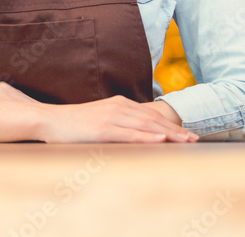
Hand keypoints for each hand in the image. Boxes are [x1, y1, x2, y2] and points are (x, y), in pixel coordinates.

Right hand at [38, 95, 197, 143]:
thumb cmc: (75, 123)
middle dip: (176, 130)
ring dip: (168, 134)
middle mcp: (118, 108)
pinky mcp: (102, 129)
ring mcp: (111, 118)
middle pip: (153, 119)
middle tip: (195, 139)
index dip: (172, 124)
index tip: (188, 133)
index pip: (151, 115)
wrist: (50, 120)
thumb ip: (119, 121)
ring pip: (146, 126)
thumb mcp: (101, 118)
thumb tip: (136, 130)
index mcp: (119, 104)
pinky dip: (146, 137)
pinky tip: (159, 140)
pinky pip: (129, 134)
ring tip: (185, 141)